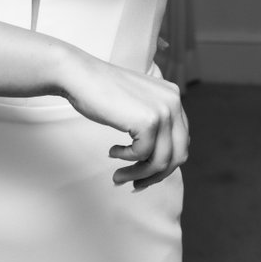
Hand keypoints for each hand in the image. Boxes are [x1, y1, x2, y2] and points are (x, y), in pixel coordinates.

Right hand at [60, 53, 189, 189]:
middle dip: (156, 175)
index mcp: (173, 97)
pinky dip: (126, 159)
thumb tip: (160, 163)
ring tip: (118, 176)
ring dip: (138, 174)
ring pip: (161, 160)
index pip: (180, 141)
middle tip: (135, 185)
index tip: (145, 176)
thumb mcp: (137, 105)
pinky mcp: (148, 120)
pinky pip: (143, 155)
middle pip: (177, 155)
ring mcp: (163, 111)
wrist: (80, 75)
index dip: (164, 164)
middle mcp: (174, 102)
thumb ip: (152, 124)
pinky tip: (113, 151)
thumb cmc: (102, 92)